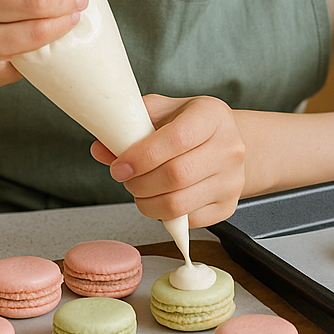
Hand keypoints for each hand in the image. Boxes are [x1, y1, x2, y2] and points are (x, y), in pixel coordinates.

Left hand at [90, 94, 246, 227]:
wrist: (227, 142)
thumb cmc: (191, 125)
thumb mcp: (164, 112)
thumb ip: (132, 126)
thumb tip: (100, 149)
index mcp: (212, 115)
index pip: (178, 138)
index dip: (143, 156)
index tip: (119, 165)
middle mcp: (229, 147)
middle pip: (177, 175)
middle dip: (140, 182)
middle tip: (126, 178)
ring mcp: (232, 180)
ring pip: (179, 204)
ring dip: (147, 202)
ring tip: (140, 189)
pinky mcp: (227, 206)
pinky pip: (187, 222)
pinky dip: (164, 216)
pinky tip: (159, 198)